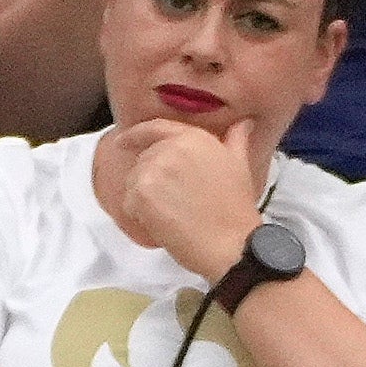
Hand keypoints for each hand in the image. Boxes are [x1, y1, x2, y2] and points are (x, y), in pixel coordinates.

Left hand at [97, 109, 267, 287]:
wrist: (231, 242)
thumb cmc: (236, 209)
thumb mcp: (240, 165)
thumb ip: (236, 141)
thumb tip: (243, 124)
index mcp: (192, 137)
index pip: (154, 128)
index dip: (135, 134)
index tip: (122, 141)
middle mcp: (170, 148)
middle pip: (143, 160)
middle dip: (150, 180)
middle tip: (168, 201)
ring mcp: (154, 170)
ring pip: (134, 182)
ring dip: (145, 199)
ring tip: (170, 214)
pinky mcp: (142, 195)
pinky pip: (129, 203)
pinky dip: (140, 216)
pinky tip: (163, 224)